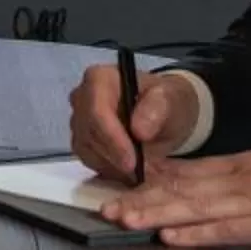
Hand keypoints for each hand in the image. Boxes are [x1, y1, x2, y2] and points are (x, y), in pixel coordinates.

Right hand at [68, 65, 200, 179]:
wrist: (164, 115)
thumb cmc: (166, 102)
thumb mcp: (171, 100)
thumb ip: (157, 109)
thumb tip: (139, 130)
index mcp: (100, 78)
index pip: (97, 110)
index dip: (112, 137)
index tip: (132, 160)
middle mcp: (83, 97)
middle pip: (88, 132)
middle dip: (114, 156)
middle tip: (140, 171)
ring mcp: (79, 120)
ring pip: (85, 149)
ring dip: (112, 165)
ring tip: (139, 170)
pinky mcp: (81, 141)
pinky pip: (88, 160)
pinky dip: (109, 169)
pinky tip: (128, 171)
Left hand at [94, 149, 250, 249]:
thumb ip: (242, 184)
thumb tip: (207, 195)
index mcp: (244, 166)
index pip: (187, 173)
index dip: (149, 183)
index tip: (118, 189)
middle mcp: (244, 179)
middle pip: (182, 189)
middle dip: (141, 199)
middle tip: (104, 208)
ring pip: (196, 208)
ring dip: (157, 215)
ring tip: (125, 220)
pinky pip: (228, 230)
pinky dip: (197, 234)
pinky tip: (173, 237)